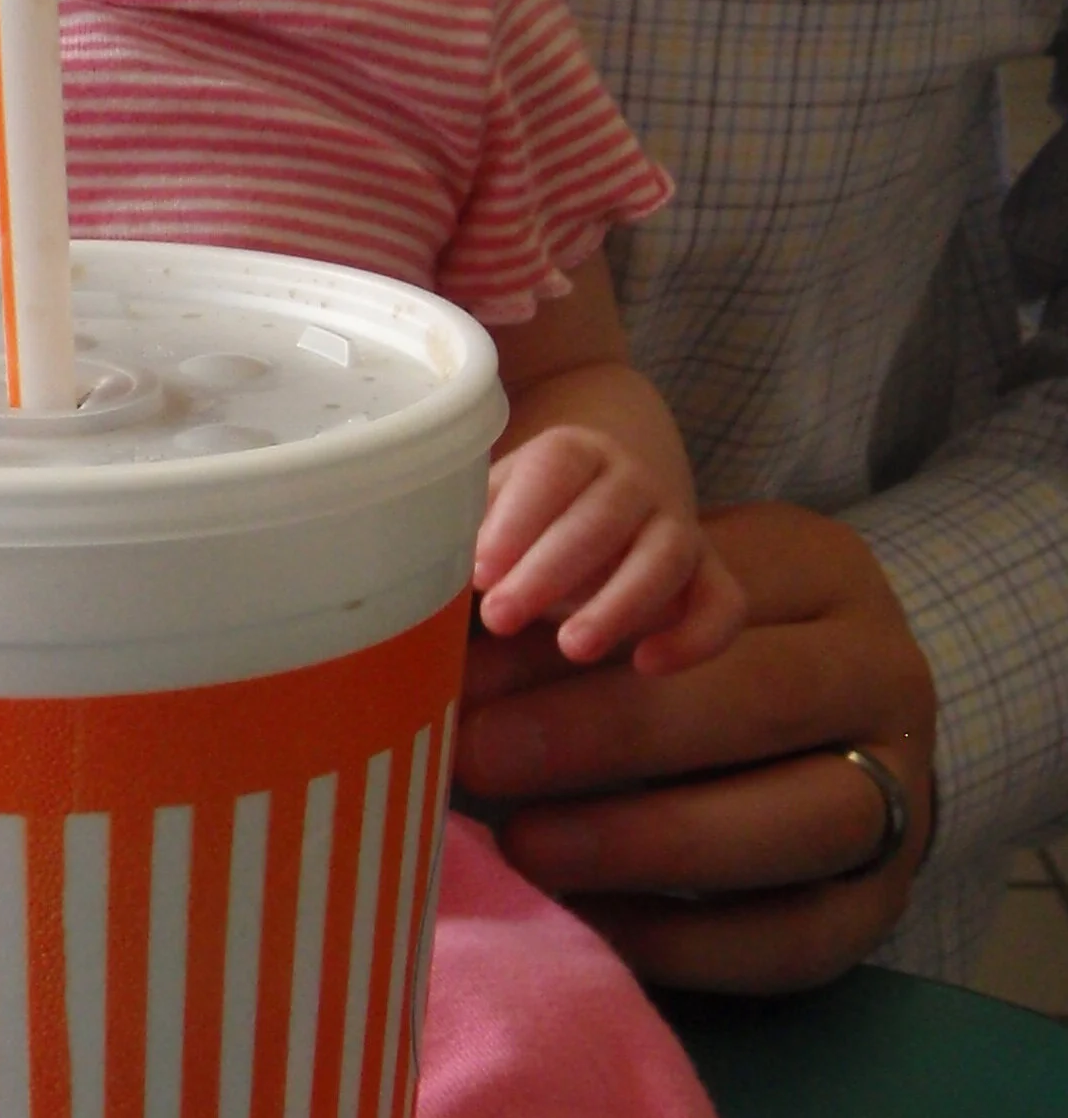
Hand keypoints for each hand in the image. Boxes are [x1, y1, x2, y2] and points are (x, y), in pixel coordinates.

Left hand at [457, 501, 935, 993]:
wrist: (806, 743)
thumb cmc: (681, 656)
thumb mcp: (636, 597)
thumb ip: (561, 607)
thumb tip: (429, 641)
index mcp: (825, 574)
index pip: (709, 593)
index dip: (581, 633)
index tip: (466, 665)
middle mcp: (884, 675)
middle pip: (760, 701)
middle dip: (604, 733)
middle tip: (476, 754)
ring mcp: (901, 795)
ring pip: (796, 820)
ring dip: (647, 840)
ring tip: (524, 846)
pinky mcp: (878, 907)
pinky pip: (795, 936)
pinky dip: (684, 939)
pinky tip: (583, 919)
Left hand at [474, 427, 744, 672]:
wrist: (608, 482)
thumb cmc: (526, 512)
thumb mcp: (490, 507)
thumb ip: (458, 535)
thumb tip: (394, 594)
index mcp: (574, 453)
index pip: (556, 466)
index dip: (520, 514)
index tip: (479, 567)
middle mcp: (633, 483)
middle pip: (605, 514)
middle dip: (552, 568)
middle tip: (500, 616)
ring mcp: (676, 527)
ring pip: (666, 555)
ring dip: (620, 602)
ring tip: (571, 647)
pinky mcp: (707, 577)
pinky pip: (723, 602)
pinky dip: (697, 633)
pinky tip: (648, 664)